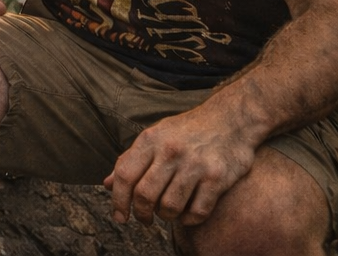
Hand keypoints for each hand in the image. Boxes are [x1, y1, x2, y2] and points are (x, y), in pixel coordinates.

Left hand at [104, 107, 257, 226]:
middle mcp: (170, 151)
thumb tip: (107, 184)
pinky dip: (189, 219)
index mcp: (150, 140)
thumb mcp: (155, 136)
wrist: (231, 118)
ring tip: (168, 213)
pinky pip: (198, 211)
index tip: (119, 217)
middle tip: (145, 220)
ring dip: (166, 216)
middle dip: (142, 213)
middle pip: (145, 194)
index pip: (125, 175)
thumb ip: (131, 160)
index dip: (118, 200)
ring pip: (170, 206)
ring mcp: (194, 164)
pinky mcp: (217, 177)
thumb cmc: (187, 130)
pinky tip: (188, 214)